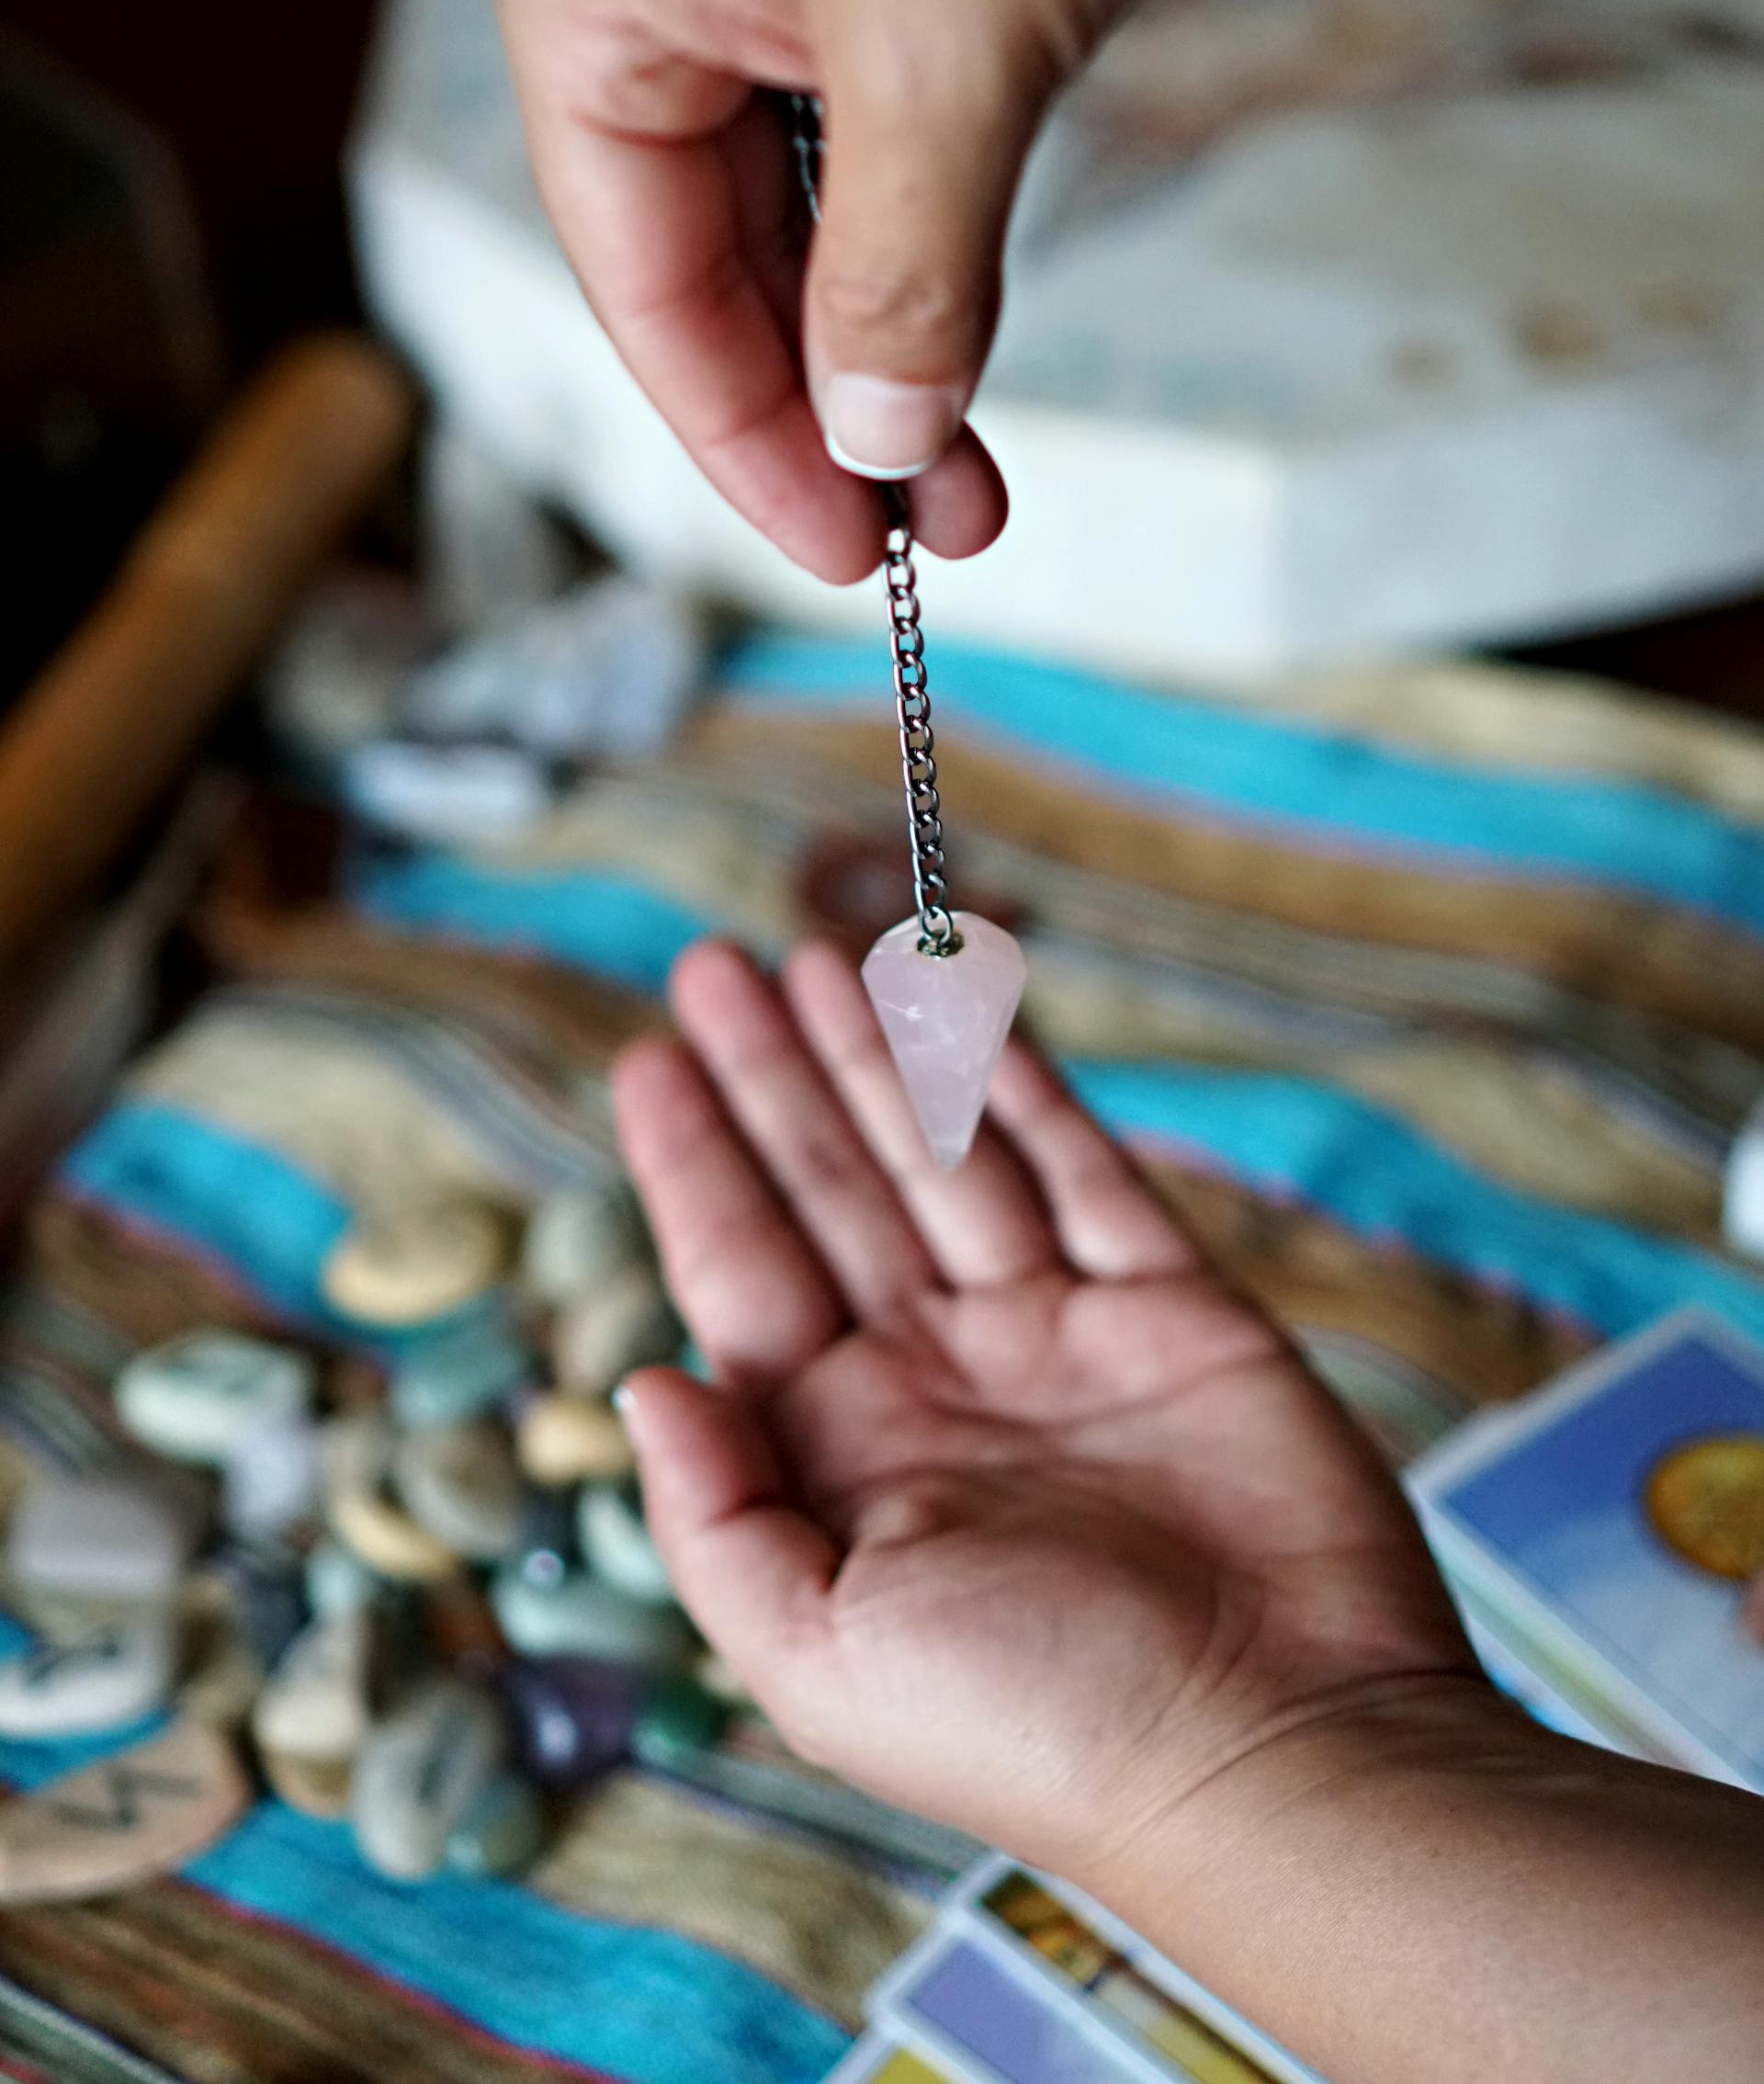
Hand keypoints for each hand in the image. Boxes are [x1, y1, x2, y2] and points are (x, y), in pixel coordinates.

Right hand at [471, 0, 1277, 578]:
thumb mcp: (952, 70)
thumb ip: (903, 284)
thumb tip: (882, 440)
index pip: (641, 288)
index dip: (749, 446)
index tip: (853, 557)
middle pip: (701, 251)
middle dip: (833, 393)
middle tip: (951, 516)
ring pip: (779, 190)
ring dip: (881, 315)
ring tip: (981, 443)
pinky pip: (834, 103)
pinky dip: (904, 208)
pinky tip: (970, 287)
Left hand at [613, 936, 1476, 1879]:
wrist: (1278, 1753)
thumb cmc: (1036, 1730)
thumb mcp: (816, 1655)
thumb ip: (714, 1515)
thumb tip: (639, 1377)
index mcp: (845, 1457)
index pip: (742, 1272)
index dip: (693, 1160)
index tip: (647, 1057)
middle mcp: (939, 1382)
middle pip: (832, 1188)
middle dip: (770, 1076)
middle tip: (709, 964)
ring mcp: (1056, 1337)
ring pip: (944, 1156)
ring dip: (878, 1055)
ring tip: (810, 956)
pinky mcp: (1172, 1307)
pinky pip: (1079, 1170)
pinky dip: (1020, 1088)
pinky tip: (961, 1018)